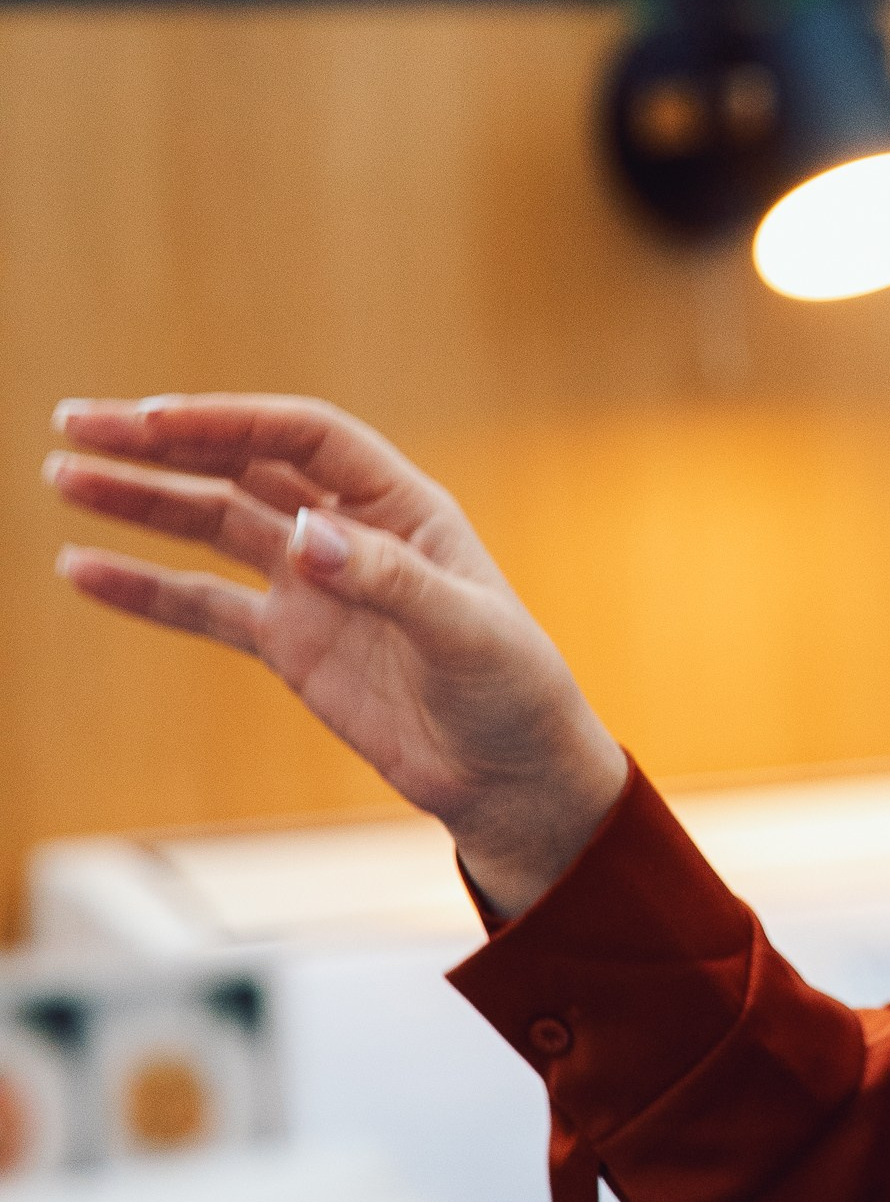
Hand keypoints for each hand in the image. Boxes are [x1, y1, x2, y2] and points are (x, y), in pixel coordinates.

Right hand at [45, 394, 627, 917]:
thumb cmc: (515, 694)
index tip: (151, 421)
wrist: (512, 780)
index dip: (229, 422)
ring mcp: (312, 587)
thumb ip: (388, 582)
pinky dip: (145, 590)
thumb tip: (305, 538)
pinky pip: (204, 608)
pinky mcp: (289, 645)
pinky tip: (84, 570)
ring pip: (211, 526)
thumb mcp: (468, 633)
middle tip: (76, 422)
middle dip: (160, 443)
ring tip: (62, 475)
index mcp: (400, 506)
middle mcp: (347, 532)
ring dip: (140, 501)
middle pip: (241, 467)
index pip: (302, 438)